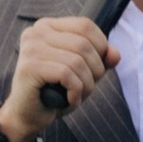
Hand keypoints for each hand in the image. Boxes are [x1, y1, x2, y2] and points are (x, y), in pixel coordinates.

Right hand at [0, 14, 113, 141]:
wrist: (27, 116)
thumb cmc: (54, 91)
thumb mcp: (82, 72)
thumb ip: (100, 60)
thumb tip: (115, 54)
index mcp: (48, 26)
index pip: (85, 25)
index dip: (100, 47)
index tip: (96, 69)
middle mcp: (36, 32)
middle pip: (84, 44)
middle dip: (95, 71)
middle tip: (87, 88)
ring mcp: (31, 48)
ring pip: (77, 61)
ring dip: (86, 85)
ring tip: (78, 95)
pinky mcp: (30, 67)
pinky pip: (66, 74)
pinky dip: (76, 91)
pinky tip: (70, 99)